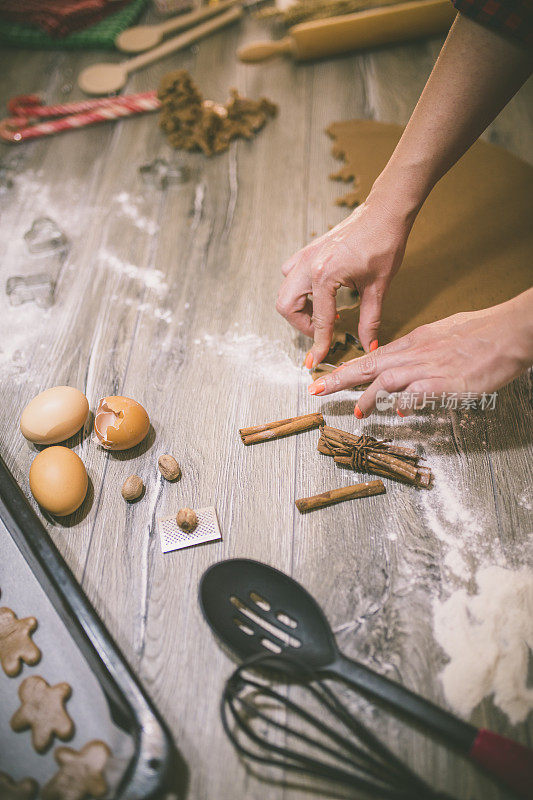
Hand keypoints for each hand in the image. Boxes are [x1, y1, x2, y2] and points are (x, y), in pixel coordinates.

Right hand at [276, 194, 413, 365]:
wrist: (385, 212)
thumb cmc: (384, 243)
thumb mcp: (378, 287)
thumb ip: (370, 320)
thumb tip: (368, 345)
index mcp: (325, 275)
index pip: (319, 320)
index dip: (319, 344)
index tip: (315, 361)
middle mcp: (308, 265)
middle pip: (286, 306)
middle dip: (301, 325)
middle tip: (320, 334)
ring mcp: (305, 256)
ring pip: (285, 291)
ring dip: (298, 308)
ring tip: (321, 316)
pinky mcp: (308, 251)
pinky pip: (290, 276)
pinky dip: (299, 290)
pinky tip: (319, 295)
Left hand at [307, 291, 532, 416]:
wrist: (509, 331)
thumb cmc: (481, 332)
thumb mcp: (442, 336)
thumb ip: (421, 353)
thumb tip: (406, 372)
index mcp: (413, 342)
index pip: (371, 356)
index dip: (346, 368)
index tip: (325, 377)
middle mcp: (415, 353)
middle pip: (367, 365)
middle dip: (339, 379)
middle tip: (316, 391)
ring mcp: (428, 366)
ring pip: (386, 380)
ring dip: (368, 397)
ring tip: (358, 412)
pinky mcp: (445, 382)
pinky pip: (417, 393)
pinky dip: (405, 403)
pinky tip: (400, 412)